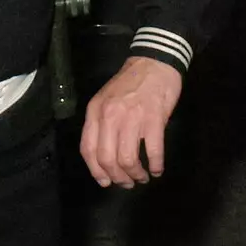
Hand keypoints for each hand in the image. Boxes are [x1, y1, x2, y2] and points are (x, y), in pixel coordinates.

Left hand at [80, 56, 181, 187]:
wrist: (154, 61)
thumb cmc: (130, 83)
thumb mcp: (106, 99)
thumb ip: (101, 123)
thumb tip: (105, 157)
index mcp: (95, 111)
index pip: (88, 149)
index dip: (96, 171)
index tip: (106, 182)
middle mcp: (110, 116)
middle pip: (107, 158)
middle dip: (117, 177)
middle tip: (127, 183)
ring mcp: (132, 117)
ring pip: (127, 159)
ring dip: (136, 174)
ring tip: (142, 177)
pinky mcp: (154, 119)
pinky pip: (153, 151)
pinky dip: (155, 165)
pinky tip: (157, 169)